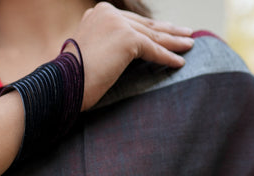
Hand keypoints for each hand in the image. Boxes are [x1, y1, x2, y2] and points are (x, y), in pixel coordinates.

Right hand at [73, 2, 193, 109]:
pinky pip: (153, 50)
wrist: (63, 84)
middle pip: (144, 25)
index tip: (166, 31)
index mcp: (98, 12)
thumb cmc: (71, 78)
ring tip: (190, 45)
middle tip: (185, 34)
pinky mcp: (127, 39)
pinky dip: (167, 57)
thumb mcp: (87, 53)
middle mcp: (108, 13)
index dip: (151, 28)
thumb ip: (103, 45)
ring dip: (174, 41)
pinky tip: (180, 62)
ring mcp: (118, 24)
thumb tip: (118, 55)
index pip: (131, 22)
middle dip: (167, 31)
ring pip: (152, 36)